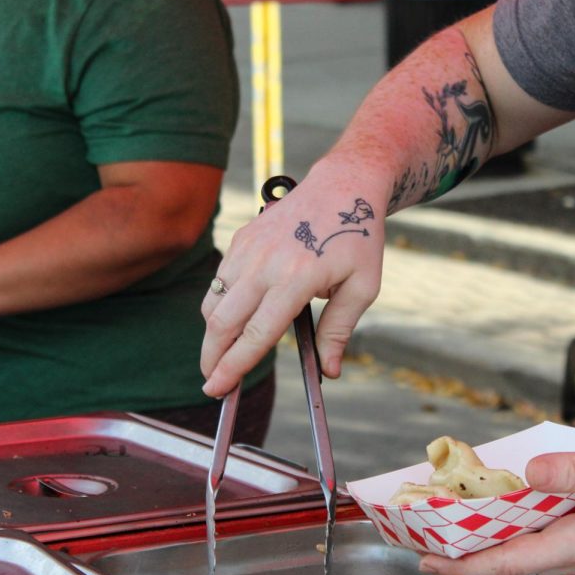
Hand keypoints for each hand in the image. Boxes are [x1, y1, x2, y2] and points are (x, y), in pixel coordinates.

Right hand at [200, 158, 386, 396]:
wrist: (342, 186)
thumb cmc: (357, 239)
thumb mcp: (362, 288)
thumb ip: (339, 331)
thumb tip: (329, 371)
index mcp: (296, 279)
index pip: (256, 334)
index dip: (234, 366)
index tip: (219, 388)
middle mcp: (265, 263)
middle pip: (222, 322)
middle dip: (212, 358)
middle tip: (212, 384)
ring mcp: (248, 249)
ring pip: (214, 302)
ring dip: (212, 334)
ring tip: (221, 356)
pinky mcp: (241, 239)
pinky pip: (220, 281)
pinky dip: (219, 306)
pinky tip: (232, 321)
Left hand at [418, 442, 574, 574]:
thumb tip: (530, 473)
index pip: (510, 563)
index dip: (465, 565)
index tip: (429, 559)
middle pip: (509, 568)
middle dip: (463, 561)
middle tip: (423, 547)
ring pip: (523, 560)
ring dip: (485, 552)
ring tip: (449, 536)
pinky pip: (541, 548)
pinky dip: (511, 540)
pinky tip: (499, 521)